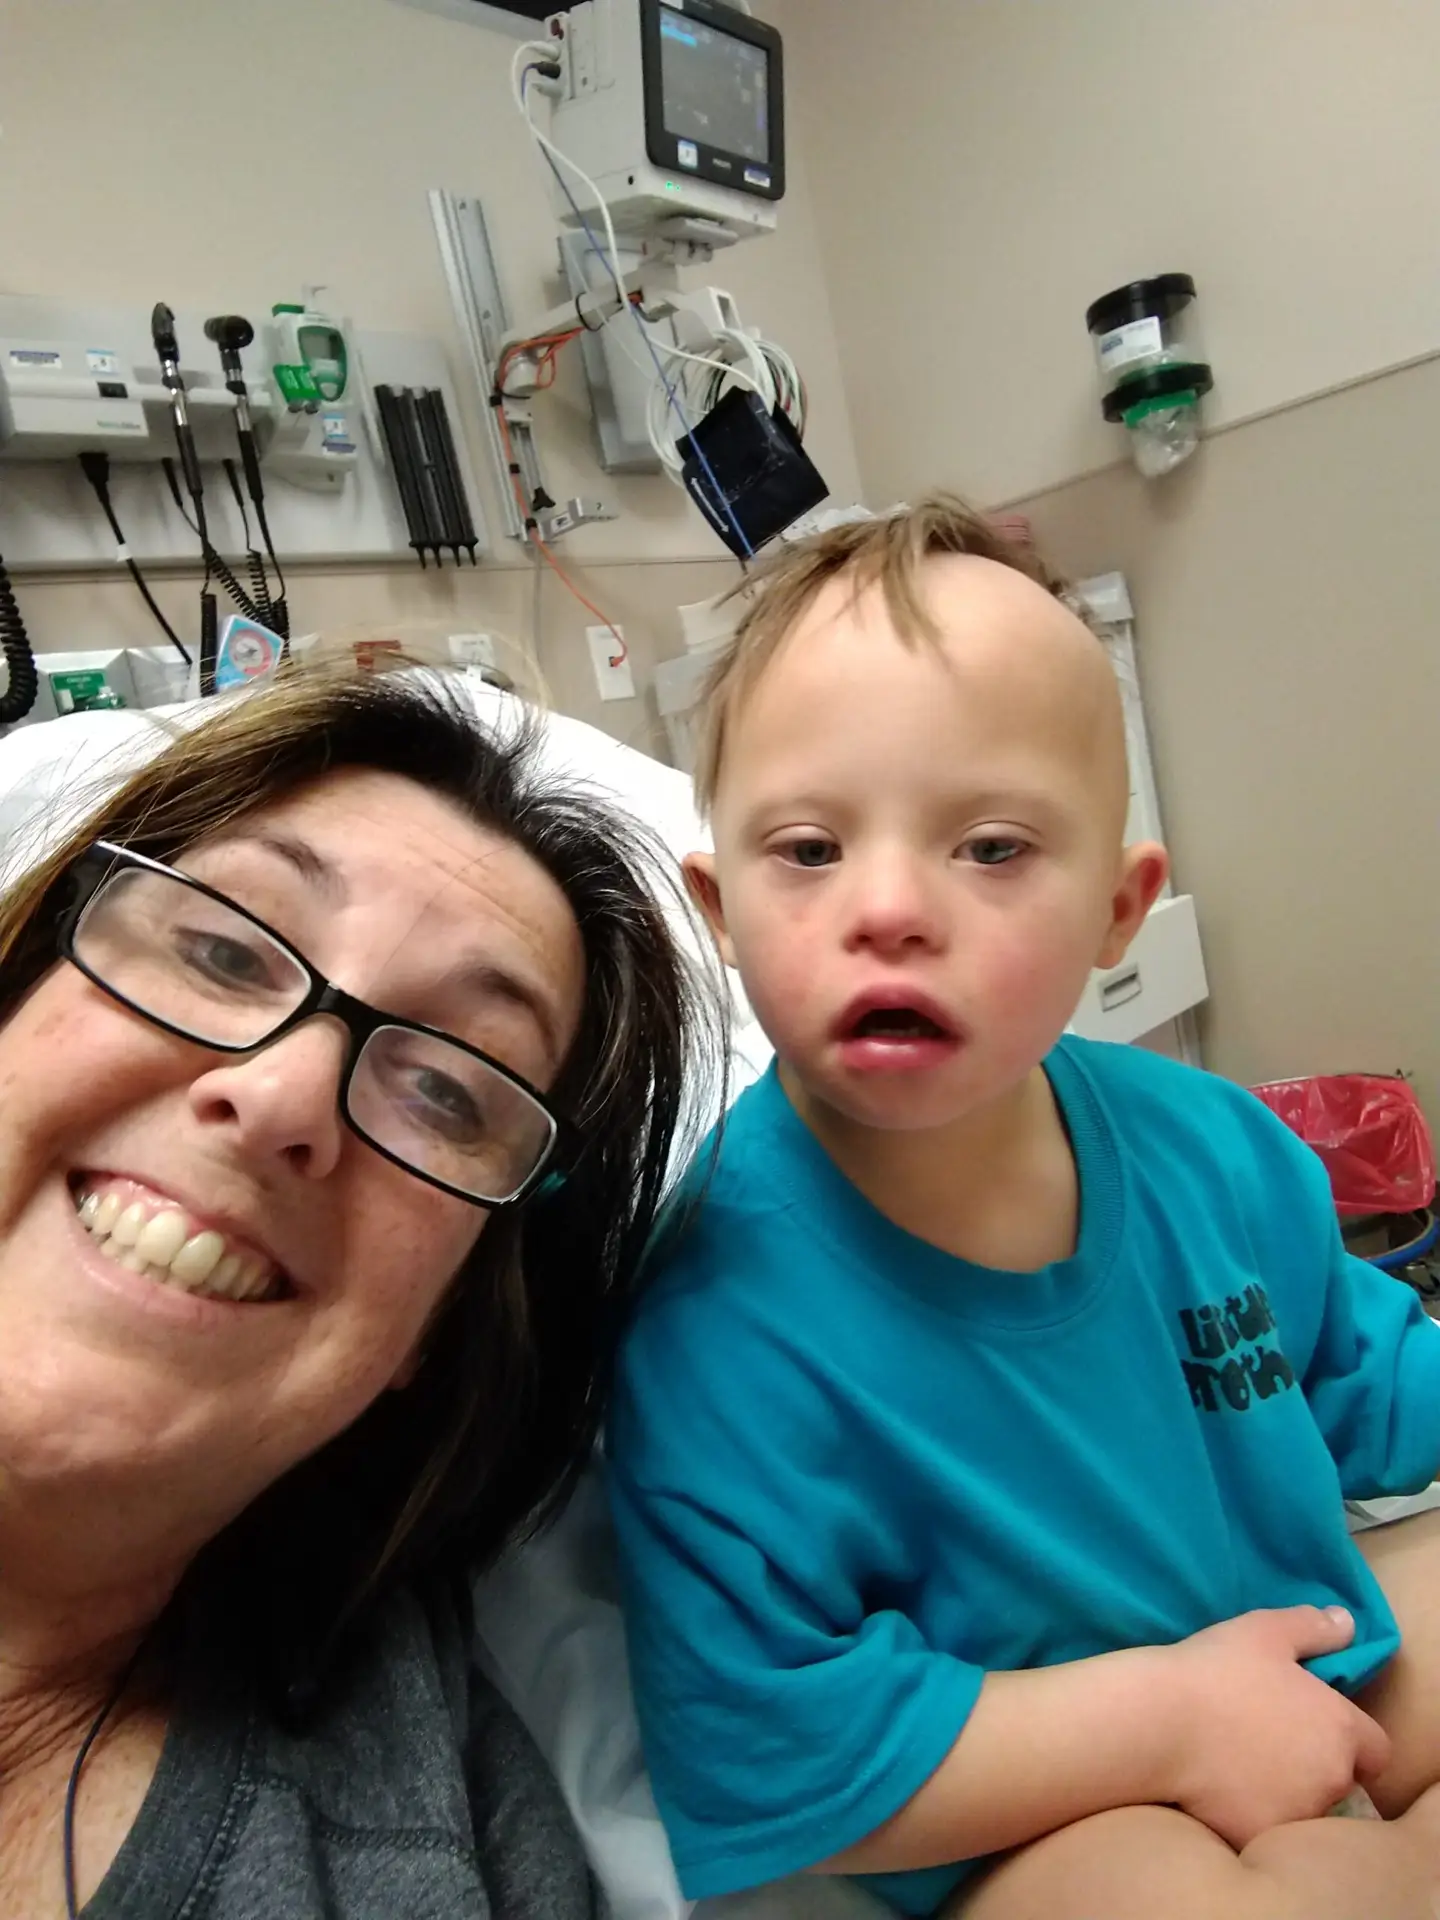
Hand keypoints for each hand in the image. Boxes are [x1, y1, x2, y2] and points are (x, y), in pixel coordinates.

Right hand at [1160, 1605, 1391, 1849]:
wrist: (1159, 1720)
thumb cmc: (1217, 1669)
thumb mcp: (1265, 1630)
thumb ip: (1313, 1628)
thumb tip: (1346, 1622)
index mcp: (1340, 1729)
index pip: (1376, 1750)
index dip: (1351, 1738)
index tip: (1315, 1725)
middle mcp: (1330, 1778)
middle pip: (1338, 1779)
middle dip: (1314, 1763)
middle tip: (1269, 1736)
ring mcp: (1295, 1813)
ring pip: (1301, 1805)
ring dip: (1284, 1789)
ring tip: (1239, 1760)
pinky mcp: (1258, 1836)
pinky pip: (1262, 1826)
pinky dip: (1248, 1810)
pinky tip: (1218, 1785)